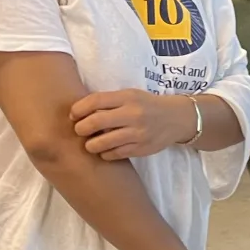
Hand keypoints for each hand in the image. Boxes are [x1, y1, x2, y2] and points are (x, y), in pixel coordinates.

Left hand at [71, 89, 197, 159]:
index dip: (78, 109)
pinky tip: (106, 150)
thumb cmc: (146, 105)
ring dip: (90, 145)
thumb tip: (79, 112)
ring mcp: (138, 133)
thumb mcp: (130, 96)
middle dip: (80, 128)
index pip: (95, 101)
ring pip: (102, 143)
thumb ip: (109, 101)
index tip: (73, 115)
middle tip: (79, 131)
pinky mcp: (141, 148)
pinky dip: (105, 153)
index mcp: (128, 97)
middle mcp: (133, 114)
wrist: (176, 118)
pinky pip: (114, 154)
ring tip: (90, 143)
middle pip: (95, 122)